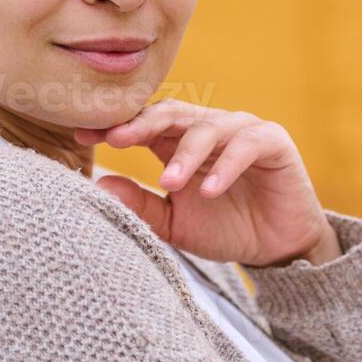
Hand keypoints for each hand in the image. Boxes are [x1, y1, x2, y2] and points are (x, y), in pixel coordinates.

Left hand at [74, 99, 340, 266]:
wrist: (278, 248)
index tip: (83, 136)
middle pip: (171, 114)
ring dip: (186, 155)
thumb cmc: (225, 228)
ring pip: (207, 128)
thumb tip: (100, 184)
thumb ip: (141, 205)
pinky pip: (246, 145)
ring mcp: (242, 130)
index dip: (117, 126)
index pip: (144, 123)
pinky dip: (226, 166)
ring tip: (168, 182)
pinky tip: (209, 190)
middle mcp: (209, 127)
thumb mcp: (174, 223)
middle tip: (116, 140)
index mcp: (179, 141)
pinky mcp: (273, 141)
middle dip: (142, 124)